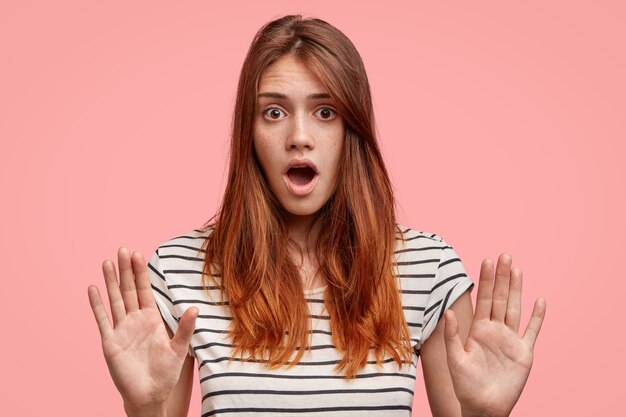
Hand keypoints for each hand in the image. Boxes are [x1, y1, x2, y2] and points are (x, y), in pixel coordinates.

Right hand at [87, 248, 197, 411]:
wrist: (150, 394)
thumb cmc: (166, 373)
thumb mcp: (179, 348)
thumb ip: (186, 328)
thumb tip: (196, 308)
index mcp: (152, 318)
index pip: (145, 290)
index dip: (141, 272)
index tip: (139, 254)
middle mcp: (135, 320)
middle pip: (128, 290)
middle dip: (126, 270)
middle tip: (123, 249)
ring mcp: (121, 329)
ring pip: (114, 299)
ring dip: (111, 281)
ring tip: (107, 262)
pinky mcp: (110, 342)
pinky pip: (103, 319)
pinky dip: (97, 304)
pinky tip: (93, 288)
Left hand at [443, 254, 545, 416]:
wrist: (482, 406)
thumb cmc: (465, 384)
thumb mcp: (455, 358)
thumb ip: (452, 335)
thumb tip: (448, 311)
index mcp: (478, 329)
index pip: (484, 299)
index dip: (486, 280)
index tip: (487, 260)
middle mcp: (495, 330)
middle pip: (501, 298)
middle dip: (502, 277)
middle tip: (505, 255)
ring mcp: (511, 340)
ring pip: (515, 309)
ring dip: (517, 290)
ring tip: (518, 269)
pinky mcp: (524, 353)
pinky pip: (532, 332)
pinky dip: (537, 317)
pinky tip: (540, 301)